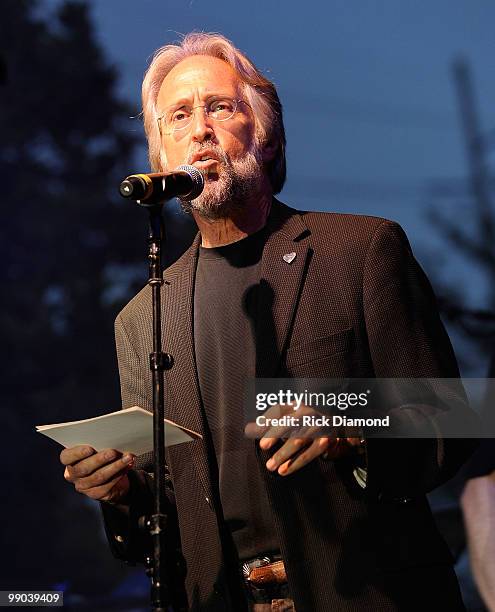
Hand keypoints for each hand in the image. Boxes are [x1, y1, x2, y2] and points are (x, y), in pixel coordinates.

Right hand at [60, 445, 134, 503]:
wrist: (110, 477)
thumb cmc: (101, 456)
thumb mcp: (96, 449)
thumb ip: (98, 444)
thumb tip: (112, 438)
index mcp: (70, 461)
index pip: (66, 457)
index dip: (77, 453)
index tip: (90, 449)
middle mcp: (73, 475)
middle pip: (84, 468)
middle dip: (100, 459)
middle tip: (113, 452)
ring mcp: (84, 486)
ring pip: (99, 476)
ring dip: (116, 466)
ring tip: (128, 457)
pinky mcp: (96, 494)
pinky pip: (109, 484)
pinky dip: (120, 473)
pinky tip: (128, 465)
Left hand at [245, 403, 360, 476]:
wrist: (336, 426)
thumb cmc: (305, 423)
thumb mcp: (289, 418)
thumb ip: (270, 422)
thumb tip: (249, 428)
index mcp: (296, 404)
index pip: (279, 410)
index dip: (266, 420)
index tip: (252, 431)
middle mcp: (308, 412)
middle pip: (290, 422)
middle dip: (275, 434)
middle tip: (263, 446)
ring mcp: (318, 426)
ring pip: (299, 440)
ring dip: (283, 454)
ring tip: (270, 466)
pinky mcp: (326, 440)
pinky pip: (309, 453)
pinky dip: (295, 463)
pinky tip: (284, 470)